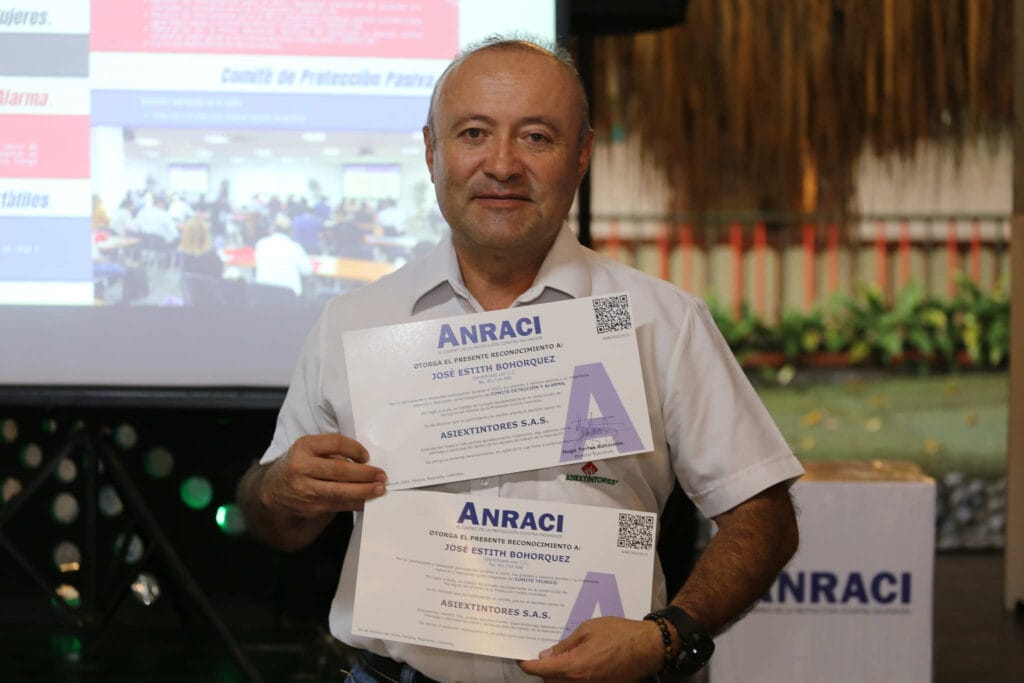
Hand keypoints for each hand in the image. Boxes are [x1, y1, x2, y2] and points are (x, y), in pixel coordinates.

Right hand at [261, 433, 386, 516]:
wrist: (274, 490)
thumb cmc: (300, 464)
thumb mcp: (309, 449)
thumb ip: (331, 450)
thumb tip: (364, 460)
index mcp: (304, 447)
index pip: (335, 443)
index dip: (355, 449)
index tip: (367, 455)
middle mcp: (302, 467)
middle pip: (339, 470)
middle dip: (364, 473)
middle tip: (381, 475)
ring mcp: (306, 489)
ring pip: (340, 491)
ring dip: (364, 491)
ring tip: (379, 489)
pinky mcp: (312, 507)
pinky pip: (339, 505)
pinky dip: (356, 503)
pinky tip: (368, 500)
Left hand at [518, 617, 664, 682]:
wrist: (648, 647)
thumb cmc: (619, 633)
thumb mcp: (587, 630)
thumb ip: (564, 645)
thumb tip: (546, 655)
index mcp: (574, 667)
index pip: (542, 670)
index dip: (528, 665)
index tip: (521, 658)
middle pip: (550, 681)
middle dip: (542, 670)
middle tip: (538, 654)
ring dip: (556, 674)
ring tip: (554, 658)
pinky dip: (570, 677)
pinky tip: (572, 663)